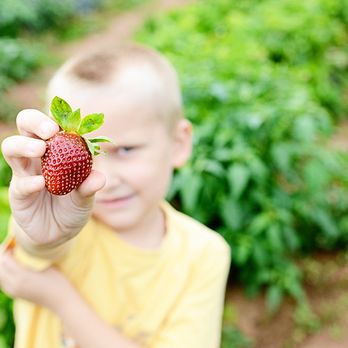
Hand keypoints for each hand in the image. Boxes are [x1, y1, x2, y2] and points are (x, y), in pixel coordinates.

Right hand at [0, 109, 105, 245]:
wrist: (59, 233)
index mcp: (57, 151)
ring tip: (40, 150)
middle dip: (35, 122)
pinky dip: (29, 181)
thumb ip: (90, 186)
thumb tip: (99, 177)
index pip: (52, 125)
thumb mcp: (86, 197)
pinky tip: (41, 184)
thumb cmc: (73, 207)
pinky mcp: (18, 194)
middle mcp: (38, 157)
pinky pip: (19, 183)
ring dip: (24, 145)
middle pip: (25, 126)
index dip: (58, 120)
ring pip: (11, 148)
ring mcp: (24, 173)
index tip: (69, 126)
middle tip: (49, 131)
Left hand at [0, 251, 71, 309]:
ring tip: (10, 255)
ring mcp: (13, 291)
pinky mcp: (15, 295)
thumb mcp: (45, 266)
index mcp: (22, 275)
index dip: (5, 249)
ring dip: (2, 265)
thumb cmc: (57, 281)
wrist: (61, 301)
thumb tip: (23, 250)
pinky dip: (4, 273)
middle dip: (2, 257)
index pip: (4, 260)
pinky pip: (3, 283)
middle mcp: (14, 285)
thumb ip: (31, 260)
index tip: (11, 241)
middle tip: (9, 247)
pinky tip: (11, 267)